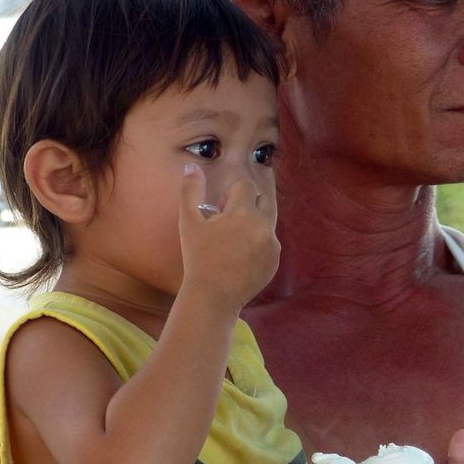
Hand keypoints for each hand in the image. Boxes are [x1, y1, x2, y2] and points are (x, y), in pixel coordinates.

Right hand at [178, 163, 279, 310]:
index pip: (245, 185)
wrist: (213, 297)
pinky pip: (269, 241)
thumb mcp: (189, 222)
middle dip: (249, 203)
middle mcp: (264, 226)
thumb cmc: (198, 257)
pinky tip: (240, 258)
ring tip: (233, 242)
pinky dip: (258, 243)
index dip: (230, 195)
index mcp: (244, 213)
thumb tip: (192, 166)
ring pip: (267, 220)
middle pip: (264, 198)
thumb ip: (190, 190)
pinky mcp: (275, 260)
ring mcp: (272, 244)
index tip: (220, 212)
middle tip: (229, 222)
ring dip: (253, 223)